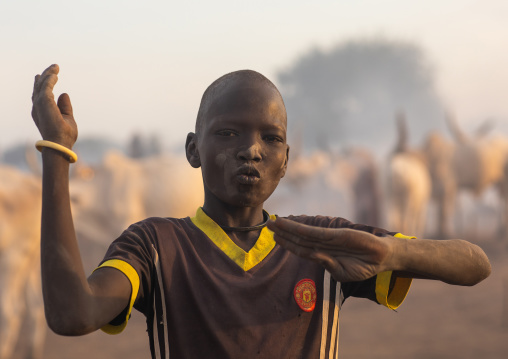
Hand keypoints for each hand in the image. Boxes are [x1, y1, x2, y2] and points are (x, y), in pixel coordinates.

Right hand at [31, 64, 77, 147]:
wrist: (60, 143)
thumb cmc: (64, 135)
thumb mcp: (67, 117)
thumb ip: (64, 106)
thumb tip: (64, 93)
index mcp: (41, 113)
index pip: (39, 95)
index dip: (41, 85)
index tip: (45, 76)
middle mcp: (38, 107)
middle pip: (39, 88)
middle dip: (45, 77)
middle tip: (52, 68)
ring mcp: (39, 104)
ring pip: (42, 85)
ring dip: (49, 75)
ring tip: (55, 67)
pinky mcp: (44, 101)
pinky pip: (47, 86)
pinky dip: (51, 79)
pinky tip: (56, 74)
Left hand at [267, 218, 392, 281]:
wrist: (383, 257)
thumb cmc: (364, 266)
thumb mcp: (343, 272)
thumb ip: (327, 264)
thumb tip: (314, 256)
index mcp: (323, 255)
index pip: (301, 248)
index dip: (288, 243)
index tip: (275, 237)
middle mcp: (323, 245)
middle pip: (299, 239)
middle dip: (283, 233)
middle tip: (268, 225)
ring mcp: (329, 239)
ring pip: (304, 234)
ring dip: (288, 228)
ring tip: (274, 222)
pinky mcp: (336, 234)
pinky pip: (316, 233)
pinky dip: (302, 229)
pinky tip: (290, 225)